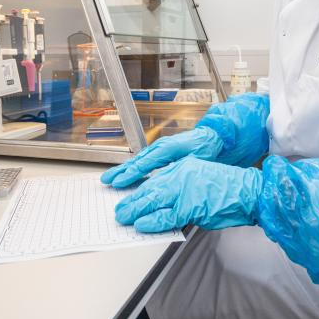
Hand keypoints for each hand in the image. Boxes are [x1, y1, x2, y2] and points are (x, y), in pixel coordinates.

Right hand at [100, 127, 223, 187]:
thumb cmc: (205, 148)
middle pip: (137, 160)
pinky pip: (143, 159)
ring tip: (109, 177)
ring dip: (122, 169)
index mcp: (167, 148)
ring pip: (137, 159)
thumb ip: (178, 169)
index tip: (119, 182)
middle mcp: (160, 146)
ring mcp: (158, 147)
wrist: (212, 136)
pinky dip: (132, 166)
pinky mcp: (160, 150)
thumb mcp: (194, 160)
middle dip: (120, 171)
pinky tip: (125, 174)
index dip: (131, 174)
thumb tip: (163, 180)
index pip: (145, 163)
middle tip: (106, 180)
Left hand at [114, 156, 262, 232]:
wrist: (247, 192)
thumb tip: (165, 203)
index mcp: (183, 166)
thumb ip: (182, 188)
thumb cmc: (228, 189)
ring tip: (124, 216)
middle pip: (149, 188)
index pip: (155, 178)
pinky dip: (151, 220)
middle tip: (120, 208)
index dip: (139, 188)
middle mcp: (180, 174)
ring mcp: (184, 189)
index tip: (128, 194)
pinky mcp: (190, 205)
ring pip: (152, 200)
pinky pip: (166, 215)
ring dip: (135, 209)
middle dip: (132, 199)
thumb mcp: (201, 179)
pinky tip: (141, 224)